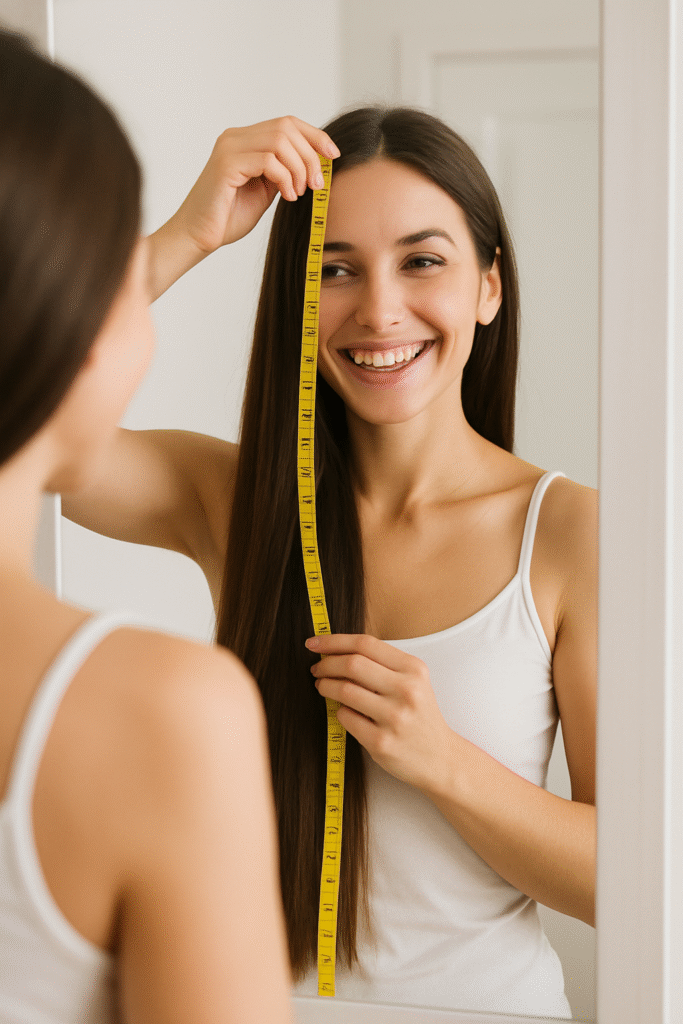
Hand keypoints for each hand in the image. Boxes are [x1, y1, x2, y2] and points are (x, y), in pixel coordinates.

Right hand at [172, 116, 339, 254]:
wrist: (198, 236)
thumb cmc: (227, 218)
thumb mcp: (265, 191)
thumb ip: (282, 172)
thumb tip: (312, 164)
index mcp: (244, 140)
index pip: (287, 123)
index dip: (314, 135)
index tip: (333, 155)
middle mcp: (235, 137)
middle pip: (287, 127)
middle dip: (310, 155)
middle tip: (316, 184)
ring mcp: (229, 148)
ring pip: (280, 141)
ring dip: (299, 168)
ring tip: (298, 193)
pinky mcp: (226, 164)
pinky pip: (268, 160)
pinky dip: (285, 178)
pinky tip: (286, 196)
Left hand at [307, 633, 454, 794]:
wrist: (440, 758)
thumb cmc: (419, 716)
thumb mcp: (413, 682)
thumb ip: (381, 664)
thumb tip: (335, 651)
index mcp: (414, 669)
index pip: (366, 644)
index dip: (334, 641)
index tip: (314, 643)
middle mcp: (407, 690)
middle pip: (352, 664)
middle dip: (326, 663)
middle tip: (317, 668)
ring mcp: (394, 717)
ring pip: (344, 690)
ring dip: (325, 686)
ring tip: (322, 686)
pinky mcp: (381, 742)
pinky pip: (345, 717)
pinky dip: (338, 711)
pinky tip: (343, 711)